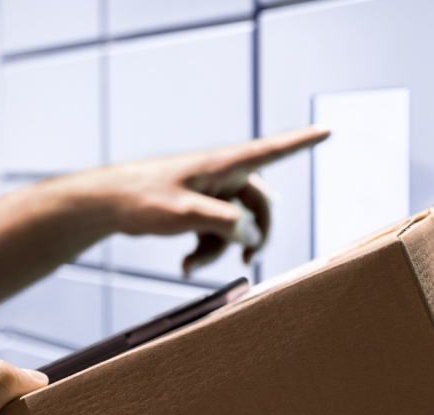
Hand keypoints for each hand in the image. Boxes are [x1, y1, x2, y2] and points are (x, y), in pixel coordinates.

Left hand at [68, 126, 329, 275]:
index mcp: (222, 165)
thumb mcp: (182, 213)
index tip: (327, 130)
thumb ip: (222, 222)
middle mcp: (221, 176)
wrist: (106, 204)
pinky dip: (207, 250)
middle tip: (249, 257)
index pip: (270, 151)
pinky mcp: (197, 207)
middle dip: (256, 232)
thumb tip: (250, 232)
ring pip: (237, 223)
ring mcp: (210, 192)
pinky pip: (217, 231)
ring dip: (222, 248)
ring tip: (193, 266)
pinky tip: (186, 265)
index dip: (301, 143)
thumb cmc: (141, 199)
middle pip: (260, 203)